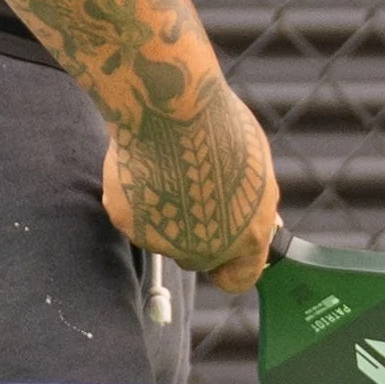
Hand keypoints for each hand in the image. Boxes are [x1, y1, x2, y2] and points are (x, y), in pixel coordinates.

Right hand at [101, 73, 280, 291]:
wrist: (173, 106)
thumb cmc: (220, 127)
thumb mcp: (255, 171)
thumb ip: (250, 207)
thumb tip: (254, 222)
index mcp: (248, 236)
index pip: (237, 278)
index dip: (229, 265)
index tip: (222, 253)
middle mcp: (207, 248)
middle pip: (195, 258)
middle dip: (192, 235)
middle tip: (187, 194)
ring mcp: (165, 239)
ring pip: (161, 233)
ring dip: (162, 210)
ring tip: (165, 166)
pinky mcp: (129, 223)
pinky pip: (132, 214)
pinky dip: (135, 195)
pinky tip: (142, 163)